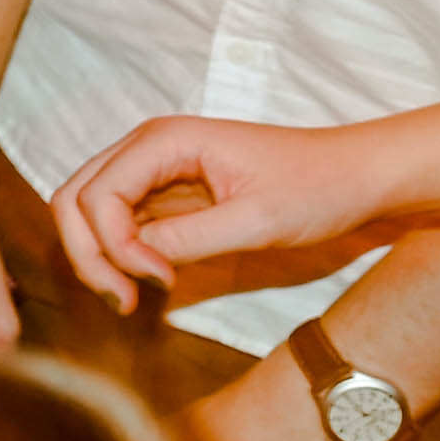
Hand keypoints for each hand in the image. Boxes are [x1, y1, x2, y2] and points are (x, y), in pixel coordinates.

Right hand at [49, 112, 395, 313]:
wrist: (365, 177)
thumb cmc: (322, 187)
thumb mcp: (257, 220)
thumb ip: (186, 239)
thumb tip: (130, 264)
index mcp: (165, 140)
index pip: (95, 196)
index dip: (113, 246)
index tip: (161, 283)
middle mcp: (149, 148)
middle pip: (75, 199)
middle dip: (88, 253)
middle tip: (123, 300)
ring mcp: (156, 171)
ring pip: (89, 213)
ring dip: (98, 257)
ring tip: (131, 297)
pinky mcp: (168, 195)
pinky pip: (120, 224)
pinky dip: (120, 256)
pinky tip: (147, 282)